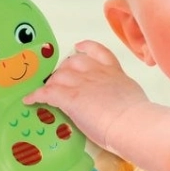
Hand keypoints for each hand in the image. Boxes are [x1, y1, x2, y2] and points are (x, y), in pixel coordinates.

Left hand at [23, 40, 149, 150]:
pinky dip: (36, 95)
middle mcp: (97, 72)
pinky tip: (30, 100)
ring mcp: (82, 83)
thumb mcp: (133, 96)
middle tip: (59, 84)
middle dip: (63, 71)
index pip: (98, 51)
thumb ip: (121, 93)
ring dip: (51, 84)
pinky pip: (46, 92)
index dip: (85, 48)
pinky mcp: (69, 97)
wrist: (133, 123)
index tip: (78, 47)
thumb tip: (120, 102)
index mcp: (114, 72)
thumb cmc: (139, 117)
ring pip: (58, 76)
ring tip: (46, 93)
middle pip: (72, 62)